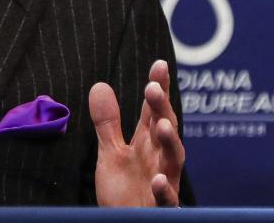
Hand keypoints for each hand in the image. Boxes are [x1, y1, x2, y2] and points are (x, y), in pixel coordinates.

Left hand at [89, 60, 184, 206]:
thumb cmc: (125, 191)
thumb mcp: (111, 153)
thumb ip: (108, 122)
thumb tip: (100, 85)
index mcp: (147, 145)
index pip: (154, 111)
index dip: (158, 89)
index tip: (158, 64)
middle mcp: (159, 160)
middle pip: (165, 129)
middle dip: (162, 109)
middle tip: (153, 87)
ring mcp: (163, 183)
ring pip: (173, 161)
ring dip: (169, 142)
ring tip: (160, 125)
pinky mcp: (160, 208)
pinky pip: (167, 201)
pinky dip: (165, 191)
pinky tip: (159, 180)